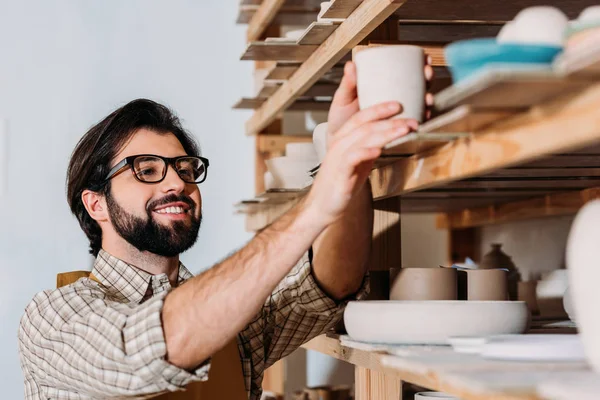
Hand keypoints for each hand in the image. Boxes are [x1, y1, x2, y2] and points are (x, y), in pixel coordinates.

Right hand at [307, 102, 417, 224]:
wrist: (322, 207)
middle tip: (412, 120)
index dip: (379, 109)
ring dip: (386, 132)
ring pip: (362, 137)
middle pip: (365, 124)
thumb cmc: (341, 184)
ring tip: (405, 130)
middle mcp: (339, 144)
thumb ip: (369, 148)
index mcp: (343, 139)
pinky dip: (366, 151)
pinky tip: (380, 150)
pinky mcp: (340, 173)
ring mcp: (338, 158)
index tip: (398, 105)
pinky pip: (352, 158)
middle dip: (391, 120)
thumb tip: (390, 139)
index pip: (361, 117)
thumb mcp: (358, 162)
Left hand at [326, 57, 434, 140]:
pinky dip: (422, 120)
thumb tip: (350, 65)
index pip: (405, 71)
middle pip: (417, 85)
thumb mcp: (343, 99)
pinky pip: (413, 123)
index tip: (424, 57)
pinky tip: (425, 117)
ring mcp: (396, 114)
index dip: (418, 63)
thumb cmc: (341, 117)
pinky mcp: (396, 129)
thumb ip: (348, 84)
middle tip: (427, 74)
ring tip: (428, 98)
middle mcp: (393, 98)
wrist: (339, 140)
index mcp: (382, 86)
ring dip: (428, 99)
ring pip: (419, 103)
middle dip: (427, 78)